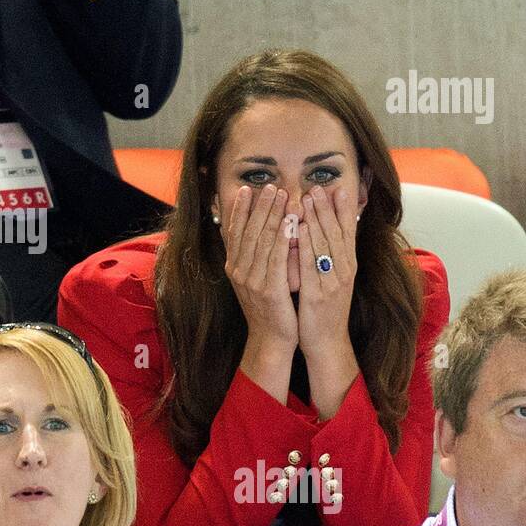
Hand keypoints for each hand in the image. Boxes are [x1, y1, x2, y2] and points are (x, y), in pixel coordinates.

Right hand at [224, 184, 298, 353]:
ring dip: (272, 215)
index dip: (240, 209)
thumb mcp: (255, 280)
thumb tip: (251, 231)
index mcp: (234, 268)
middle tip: (270, 186)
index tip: (247, 189)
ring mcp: (252, 281)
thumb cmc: (269, 308)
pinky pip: (276, 258)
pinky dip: (283, 238)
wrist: (271, 340)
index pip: (234, 232)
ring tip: (282, 195)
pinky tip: (291, 222)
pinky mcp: (269, 290)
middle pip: (249, 232)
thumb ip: (252, 257)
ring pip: (262, 241)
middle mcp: (239, 272)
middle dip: (259, 206)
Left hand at [295, 185, 360, 417]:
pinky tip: (297, 230)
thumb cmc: (325, 309)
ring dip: (317, 219)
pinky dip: (305, 246)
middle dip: (328, 208)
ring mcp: (333, 283)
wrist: (327, 343)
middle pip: (337, 234)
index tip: (337, 187)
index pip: (348, 232)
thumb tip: (325, 231)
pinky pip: (311, 266)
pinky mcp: (318, 295)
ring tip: (309, 198)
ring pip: (326, 246)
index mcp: (348, 266)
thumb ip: (330, 256)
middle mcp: (345, 271)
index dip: (343, 209)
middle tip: (319, 186)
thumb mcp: (332, 279)